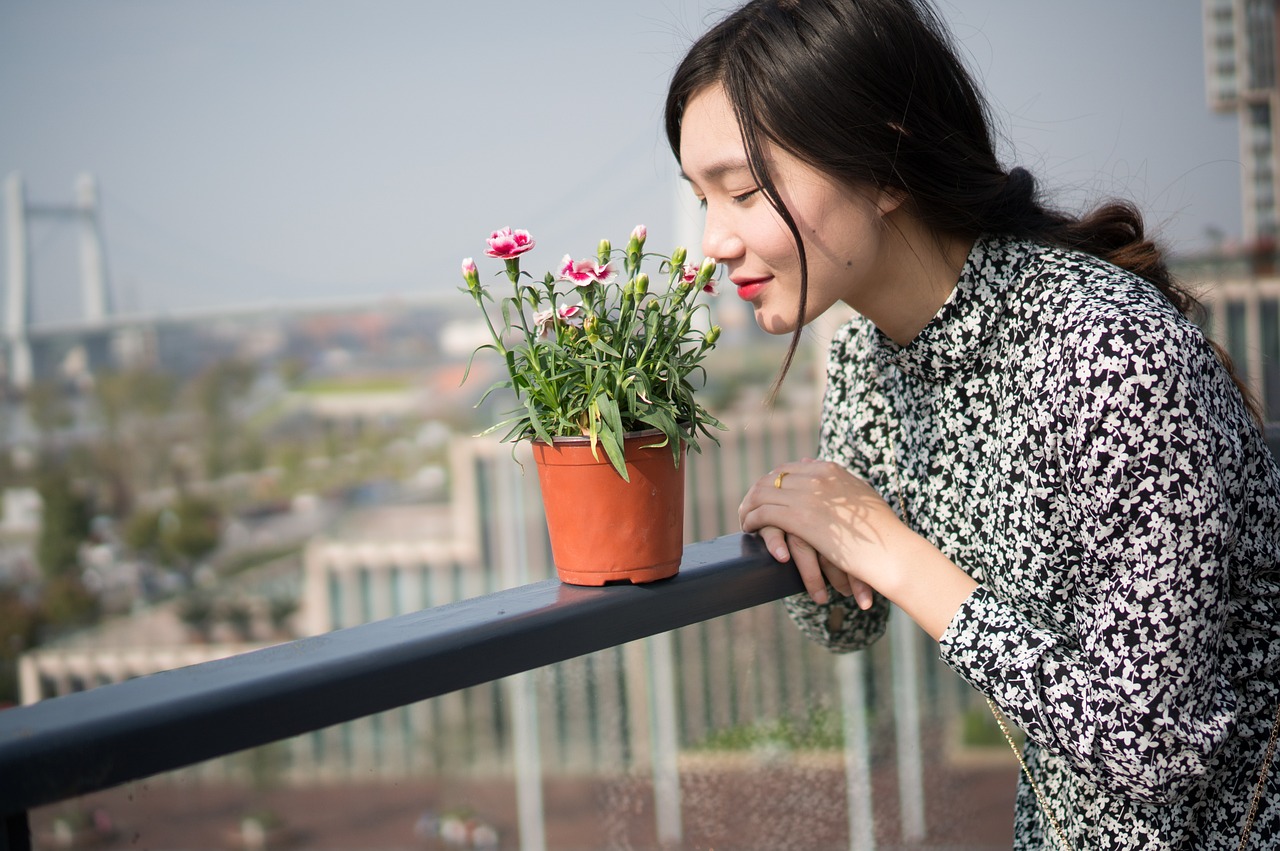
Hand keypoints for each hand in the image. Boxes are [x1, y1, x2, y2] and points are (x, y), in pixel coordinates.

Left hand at [742, 459, 978, 641]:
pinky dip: (751, 521)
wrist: (891, 551)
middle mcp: (816, 477)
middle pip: (771, 479)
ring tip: (746, 523)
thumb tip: (813, 468)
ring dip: (749, 508)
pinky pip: (763, 514)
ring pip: (762, 495)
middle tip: (748, 510)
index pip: (787, 469)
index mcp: (830, 470)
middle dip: (756, 494)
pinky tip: (750, 531)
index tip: (764, 498)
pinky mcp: (800, 518)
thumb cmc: (880, 532)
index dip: (771, 484)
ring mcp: (807, 495)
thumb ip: (837, 483)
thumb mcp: (859, 497)